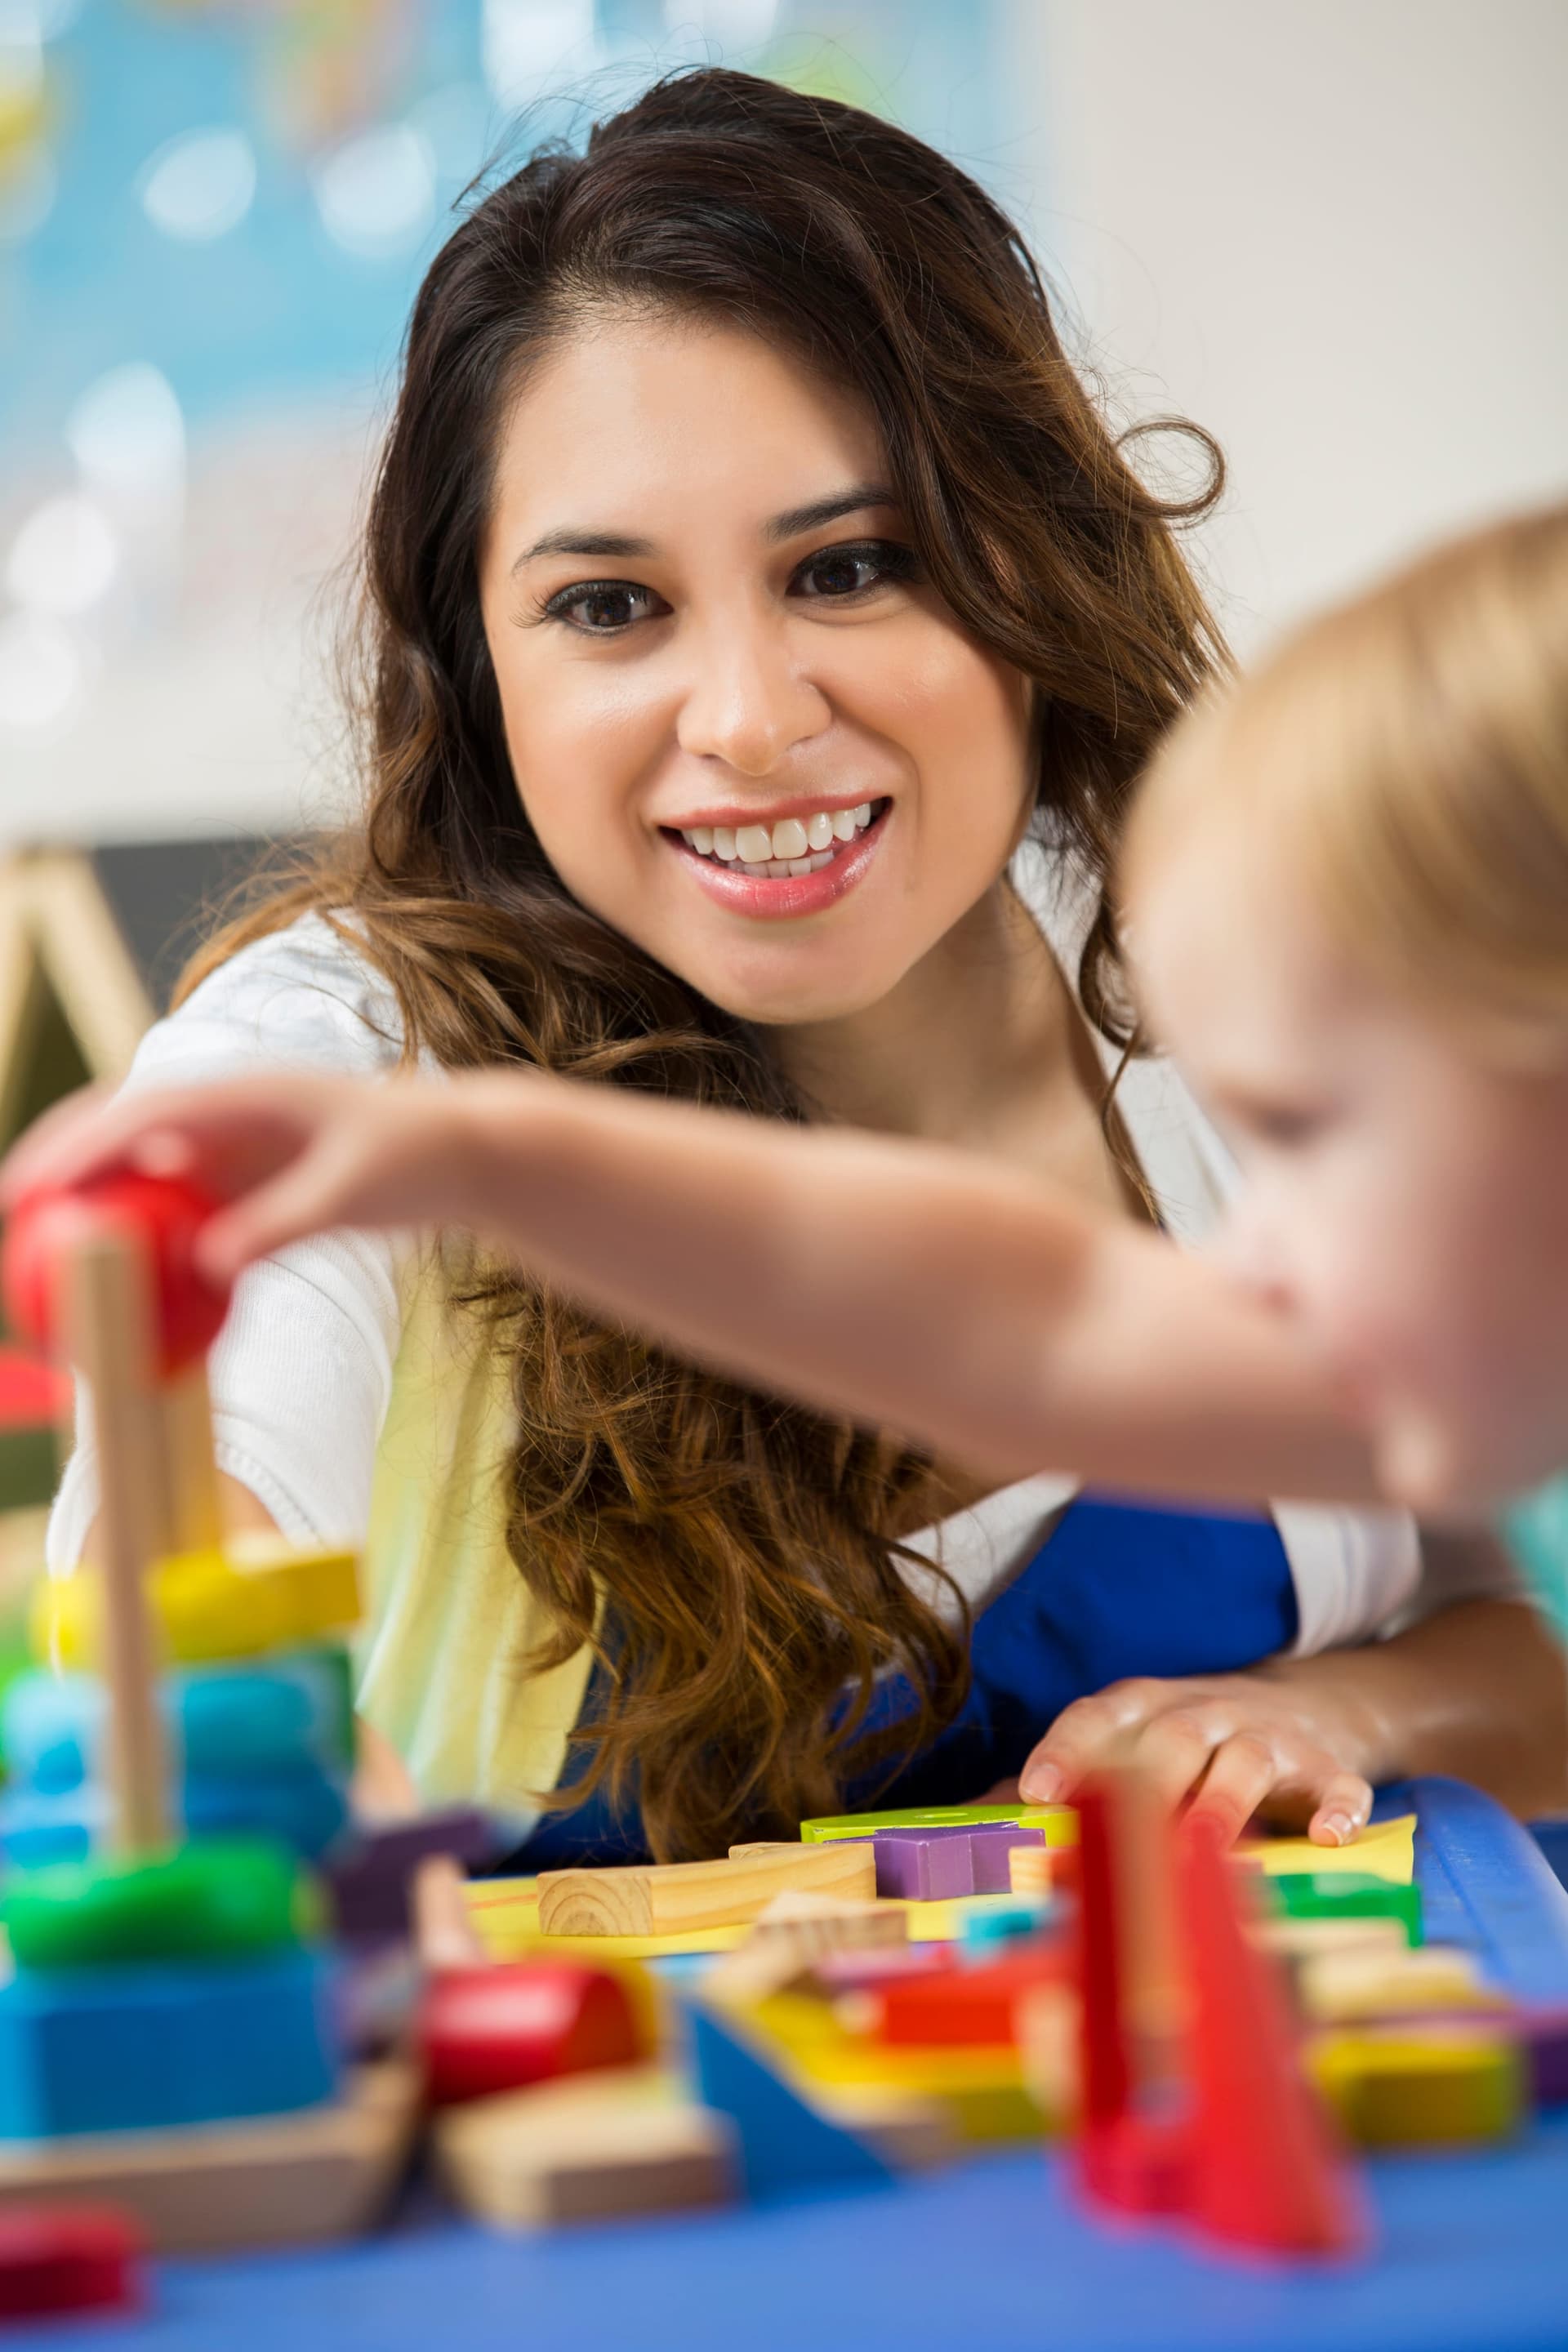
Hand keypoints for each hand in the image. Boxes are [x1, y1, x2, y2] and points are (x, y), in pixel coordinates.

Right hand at [0, 1071, 483, 1282]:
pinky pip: (181, 1211)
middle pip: (119, 1128)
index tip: (34, 1188)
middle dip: (58, 1160)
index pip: (140, 1113)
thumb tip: (208, 1268)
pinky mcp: (245, 1183)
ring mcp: (233, 1147)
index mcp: (244, 1093)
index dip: (78, 1146)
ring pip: (141, 1170)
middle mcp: (226, 1113)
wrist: (458, 1153)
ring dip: (93, 1202)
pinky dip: (146, 1239)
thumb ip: (281, 1226)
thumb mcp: (351, 1193)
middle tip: (8, 1215)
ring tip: (40, 1253)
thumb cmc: (413, 1159)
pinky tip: (122, 1291)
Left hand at [1016, 1668, 1379, 1845]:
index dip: (1067, 1750)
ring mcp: (1270, 1740)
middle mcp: (1208, 1713)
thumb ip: (1073, 1776)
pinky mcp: (1327, 1769)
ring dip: (1224, 1799)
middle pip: (1173, 1736)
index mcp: (1151, 1706)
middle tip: (1119, 1827)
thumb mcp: (1138, 1740)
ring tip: (1205, 1841)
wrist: (1312, 1703)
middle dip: (1145, 1780)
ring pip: (1247, 1759)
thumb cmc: (1198, 1739)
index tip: (1036, 1792)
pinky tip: (1328, 1837)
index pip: (1100, 1716)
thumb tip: (979, 1813)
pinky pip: (1338, 1786)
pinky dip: (1337, 1809)